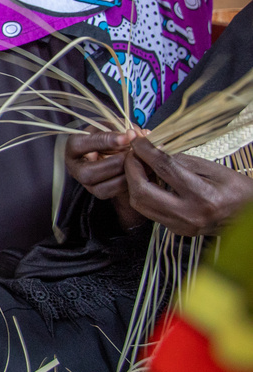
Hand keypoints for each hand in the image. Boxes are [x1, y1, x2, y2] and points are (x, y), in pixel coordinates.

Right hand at [64, 131, 137, 199]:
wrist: (112, 152)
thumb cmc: (109, 137)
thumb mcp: (110, 127)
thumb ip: (120, 129)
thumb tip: (135, 135)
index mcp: (73, 147)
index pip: (81, 144)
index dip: (105, 141)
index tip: (126, 137)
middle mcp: (75, 168)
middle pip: (88, 172)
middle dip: (114, 163)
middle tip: (133, 154)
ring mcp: (86, 183)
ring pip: (101, 186)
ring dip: (122, 174)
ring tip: (138, 162)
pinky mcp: (99, 192)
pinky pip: (112, 192)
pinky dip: (127, 183)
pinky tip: (137, 172)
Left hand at [122, 137, 252, 235]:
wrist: (251, 218)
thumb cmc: (237, 189)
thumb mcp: (214, 169)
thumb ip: (182, 161)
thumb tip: (154, 150)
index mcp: (203, 195)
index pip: (164, 169)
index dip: (146, 151)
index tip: (138, 140)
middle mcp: (189, 214)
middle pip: (142, 191)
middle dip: (131, 168)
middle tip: (133, 153)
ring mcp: (181, 225)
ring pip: (140, 204)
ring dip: (133, 182)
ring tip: (138, 165)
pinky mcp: (177, 230)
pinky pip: (149, 211)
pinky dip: (143, 194)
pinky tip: (147, 181)